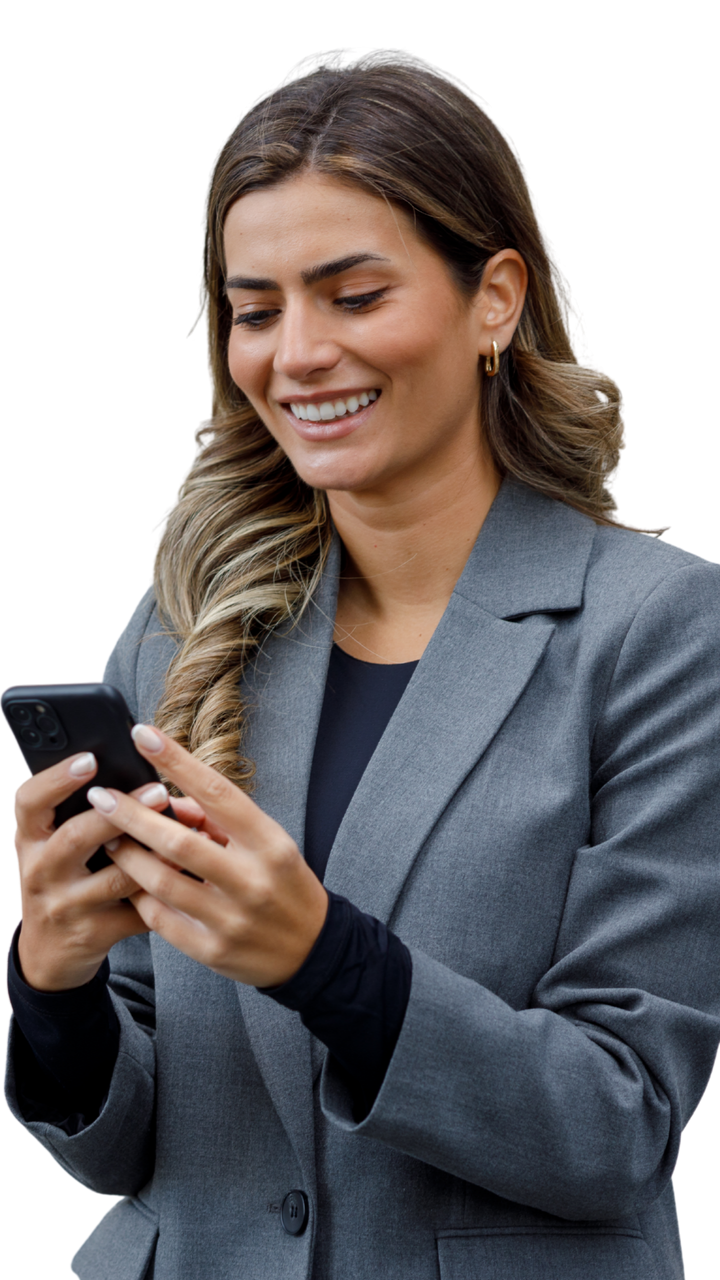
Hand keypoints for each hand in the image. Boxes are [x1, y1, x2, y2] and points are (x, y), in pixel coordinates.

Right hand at [13, 753, 173, 991]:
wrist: (48, 953)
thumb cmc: (61, 880)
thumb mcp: (52, 847)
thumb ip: (78, 815)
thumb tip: (136, 773)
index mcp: (30, 839)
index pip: (29, 801)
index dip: (57, 778)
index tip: (90, 759)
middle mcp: (40, 871)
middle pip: (76, 837)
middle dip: (121, 813)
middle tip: (159, 791)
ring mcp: (65, 906)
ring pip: (114, 879)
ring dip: (155, 856)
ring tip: (189, 836)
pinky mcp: (93, 934)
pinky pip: (137, 912)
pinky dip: (167, 894)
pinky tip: (191, 878)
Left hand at [88, 724, 329, 987]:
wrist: (311, 949)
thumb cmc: (283, 883)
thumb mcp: (267, 843)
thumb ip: (219, 821)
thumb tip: (169, 802)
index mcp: (269, 843)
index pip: (217, 792)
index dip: (176, 762)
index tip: (143, 735)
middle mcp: (251, 880)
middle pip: (178, 840)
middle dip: (131, 815)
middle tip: (99, 796)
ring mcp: (231, 918)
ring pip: (161, 881)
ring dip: (127, 856)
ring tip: (108, 838)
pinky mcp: (211, 950)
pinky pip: (160, 918)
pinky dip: (139, 895)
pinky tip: (127, 881)